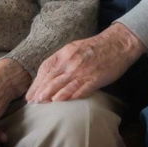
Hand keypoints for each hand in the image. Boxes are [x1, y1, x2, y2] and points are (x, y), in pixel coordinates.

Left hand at [26, 23, 146, 102]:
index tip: (30, 92)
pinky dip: (69, 95)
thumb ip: (63, 60)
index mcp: (65, 52)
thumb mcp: (75, 48)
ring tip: (41, 102)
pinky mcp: (95, 78)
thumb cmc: (95, 47)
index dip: (37, 81)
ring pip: (63, 84)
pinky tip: (61, 101)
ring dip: (50, 94)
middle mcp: (71, 61)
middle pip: (52, 77)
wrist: (117, 43)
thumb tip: (50, 73)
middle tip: (31, 101)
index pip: (46, 68)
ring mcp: (82, 70)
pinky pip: (80, 88)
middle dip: (40, 90)